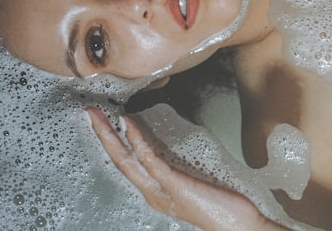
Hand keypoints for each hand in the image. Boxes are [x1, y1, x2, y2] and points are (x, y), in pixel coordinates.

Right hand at [87, 108, 285, 230]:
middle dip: (103, 135)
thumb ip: (183, 168)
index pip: (128, 164)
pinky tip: (130, 125)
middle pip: (120, 161)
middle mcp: (153, 194)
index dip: (113, 142)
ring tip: (99, 115)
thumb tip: (179, 145)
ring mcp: (162, 191)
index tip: (105, 121)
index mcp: (156, 192)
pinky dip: (138, 141)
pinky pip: (150, 161)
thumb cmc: (224, 206)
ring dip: (110, 135)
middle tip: (90, 112)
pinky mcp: (175, 186)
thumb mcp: (196, 181)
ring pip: (127, 161)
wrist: (241, 227)